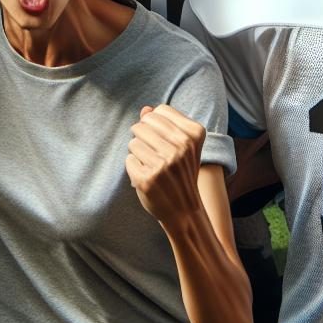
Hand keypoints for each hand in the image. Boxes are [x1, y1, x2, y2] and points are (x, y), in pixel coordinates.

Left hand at [126, 104, 203, 225]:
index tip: (162, 138)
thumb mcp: (184, 148)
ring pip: (133, 142)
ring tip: (151, 165)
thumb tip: (145, 109)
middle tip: (154, 153)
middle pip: (143, 124)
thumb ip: (165, 125)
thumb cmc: (182, 174)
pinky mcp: (147, 179)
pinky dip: (134, 167)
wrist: (186, 212)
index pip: (159, 111)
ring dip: (138, 153)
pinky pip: (128, 159)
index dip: (154, 122)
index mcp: (193, 135)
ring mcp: (164, 164)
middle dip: (142, 136)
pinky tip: (147, 176)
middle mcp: (181, 147)